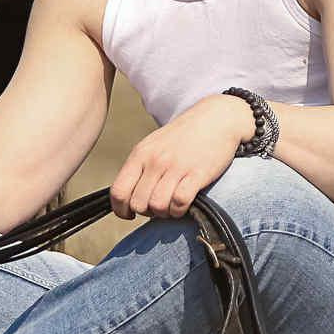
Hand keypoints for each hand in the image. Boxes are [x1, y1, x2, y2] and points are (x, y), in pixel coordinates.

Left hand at [109, 93, 252, 218]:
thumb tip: (126, 198)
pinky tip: (183, 204)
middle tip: (158, 207)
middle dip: (147, 212)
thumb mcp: (153, 145)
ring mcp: (176, 167)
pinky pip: (179, 203)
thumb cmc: (183, 137)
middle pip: (138, 204)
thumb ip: (139, 168)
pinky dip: (180, 210)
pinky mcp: (197, 174)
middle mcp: (155, 161)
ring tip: (171, 206)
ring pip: (158, 206)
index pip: (118, 192)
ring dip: (165, 213)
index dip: (121, 210)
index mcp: (140, 154)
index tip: (130, 215)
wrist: (215, 119)